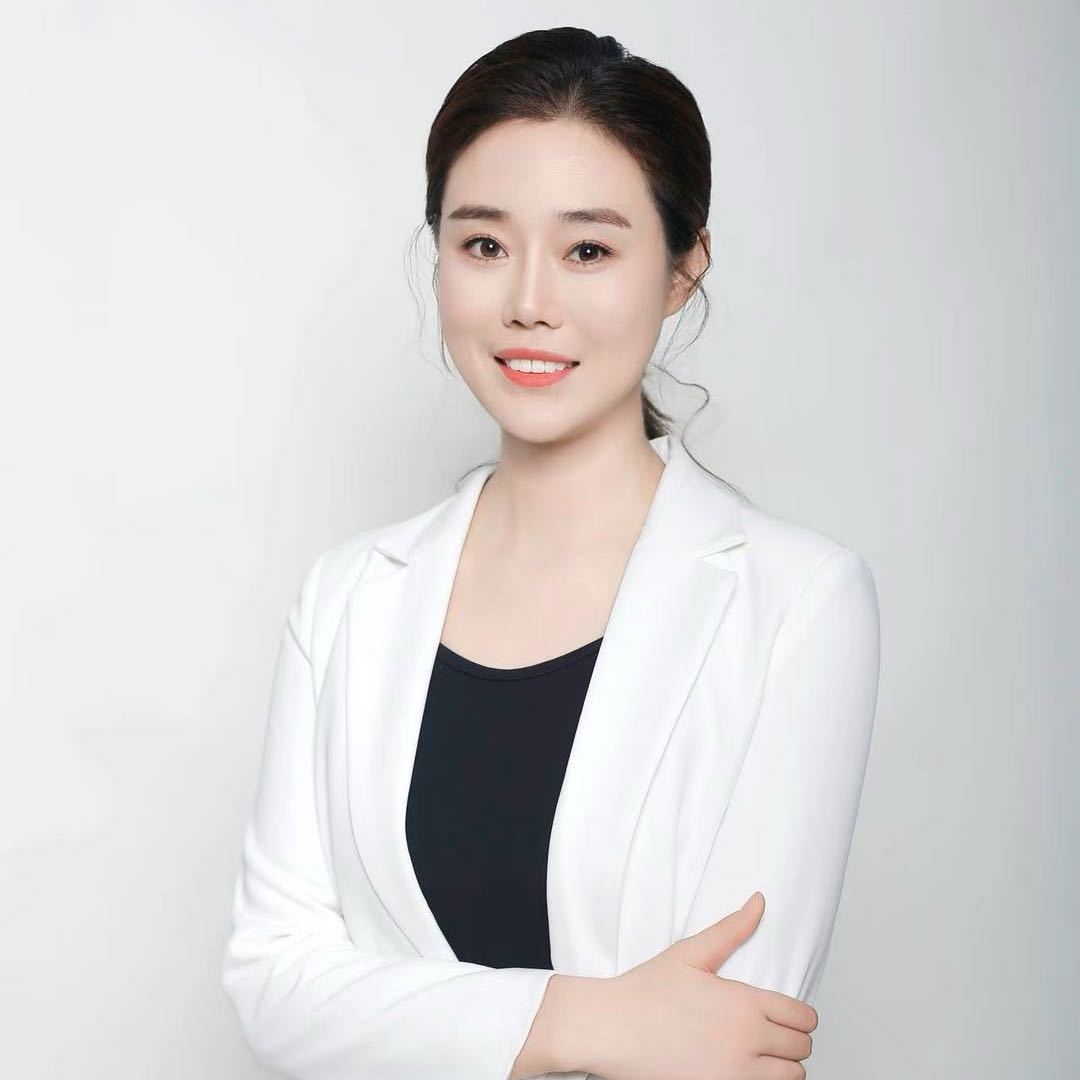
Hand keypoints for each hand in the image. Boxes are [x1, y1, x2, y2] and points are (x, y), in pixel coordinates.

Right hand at [589, 893, 817, 1079]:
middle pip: (801, 1049)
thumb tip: (759, 902)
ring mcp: (735, 1075)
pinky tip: (745, 1069)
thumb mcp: (691, 953)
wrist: (613, 1029)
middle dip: (793, 1039)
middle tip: (772, 1031)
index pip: (803, 1017)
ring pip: (790, 1078)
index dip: (801, 1015)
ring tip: (762, 1053)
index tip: (789, 1014)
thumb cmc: (647, 991)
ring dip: (782, 1066)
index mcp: (744, 1005)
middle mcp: (746, 1043)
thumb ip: (732, 929)